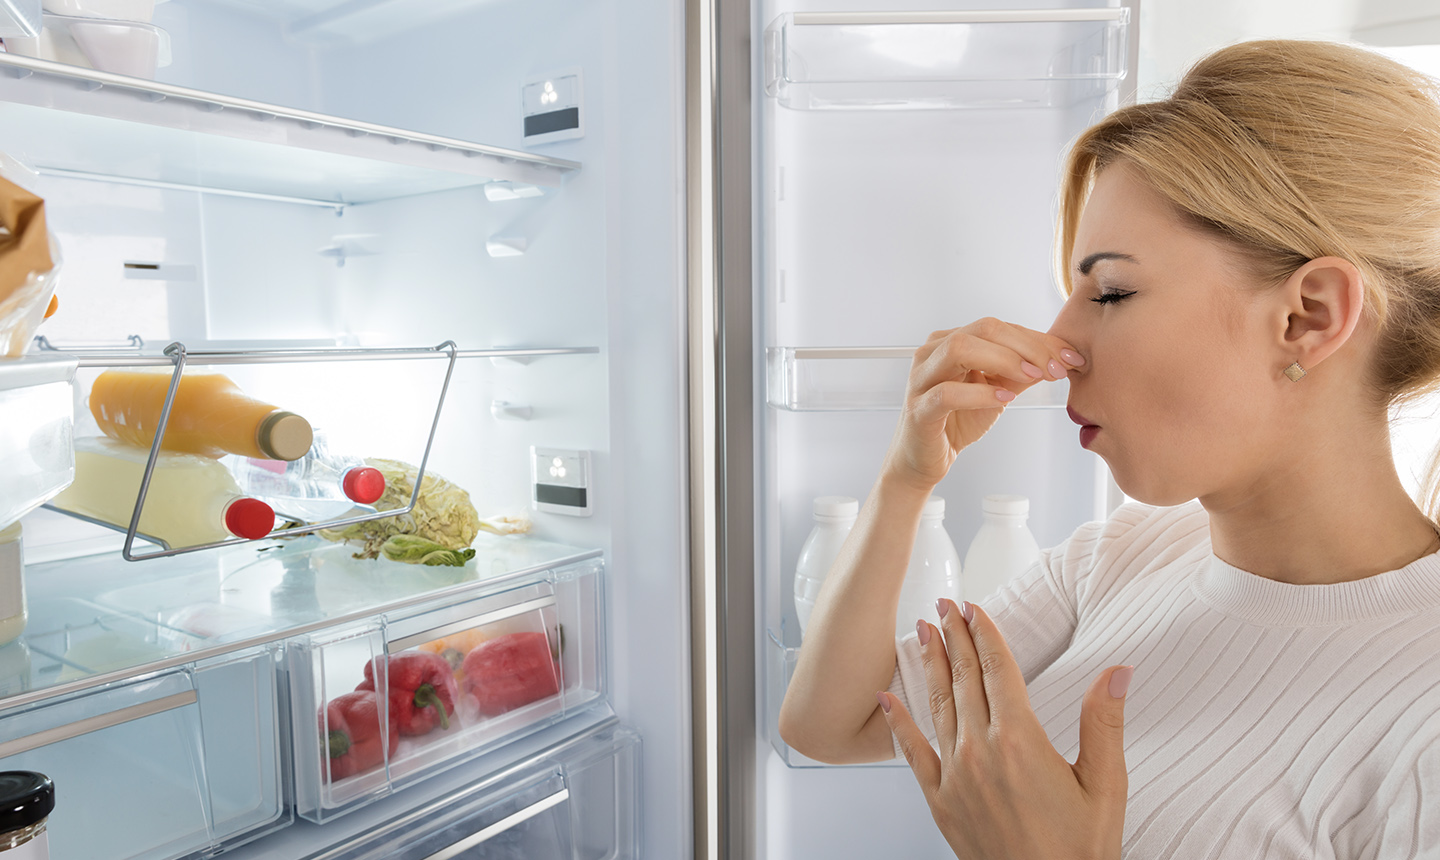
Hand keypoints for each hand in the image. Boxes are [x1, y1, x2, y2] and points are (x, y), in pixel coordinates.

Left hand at [878, 599, 1132, 859]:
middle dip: (954, 637)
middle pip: (964, 679)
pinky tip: (887, 697)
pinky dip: (898, 721)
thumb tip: (1117, 672)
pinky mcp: (940, 802)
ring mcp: (955, 777)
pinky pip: (913, 752)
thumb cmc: (1079, 850)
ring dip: (929, 665)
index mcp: (1020, 741)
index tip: (974, 607)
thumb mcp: (1105, 785)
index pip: (997, 670)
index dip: (984, 633)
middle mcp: (980, 752)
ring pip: (937, 706)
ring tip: (922, 632)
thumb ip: (1104, 723)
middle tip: (945, 605)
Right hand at [882, 319, 1083, 491]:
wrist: (924, 460)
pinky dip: (980, 394)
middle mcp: (932, 352)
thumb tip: (1059, 358)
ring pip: (960, 348)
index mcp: (951, 340)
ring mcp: (922, 378)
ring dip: (1004, 360)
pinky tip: (1004, 399)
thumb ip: (1022, 373)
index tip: (1070, 356)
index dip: (1039, 339)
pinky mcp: (919, 409)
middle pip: (983, 329)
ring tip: (1031, 377)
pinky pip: (947, 393)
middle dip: (1027, 346)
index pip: (1000, 328)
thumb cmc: (956, 422)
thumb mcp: (998, 391)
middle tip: (1056, 367)